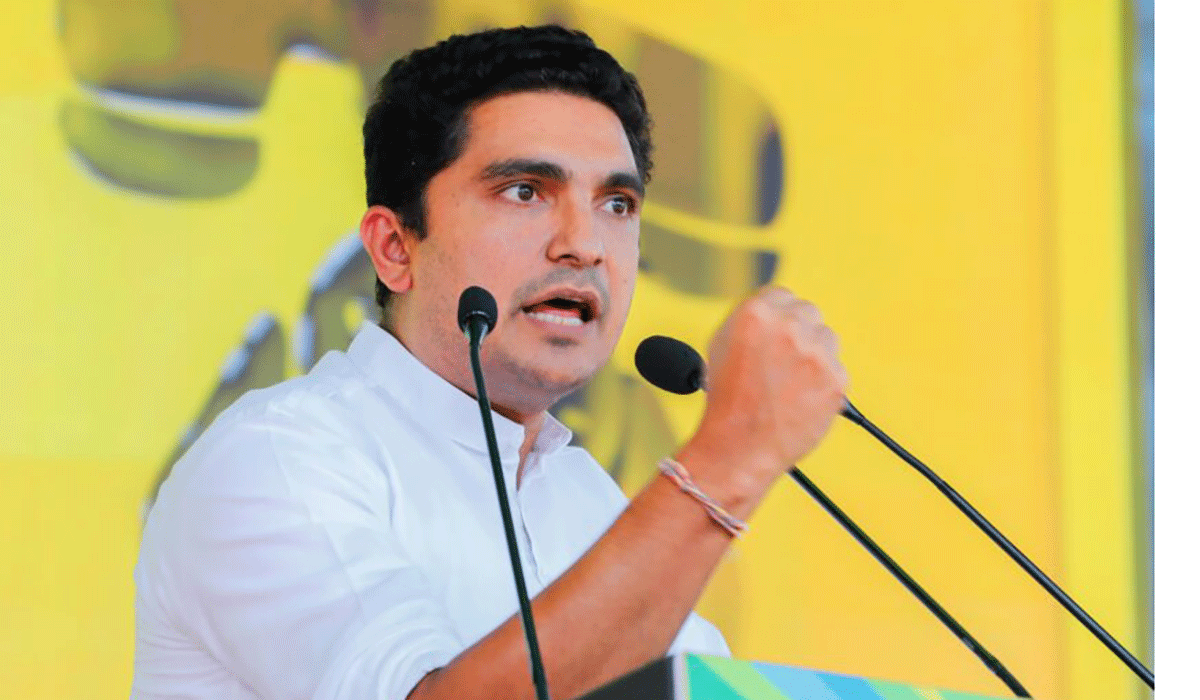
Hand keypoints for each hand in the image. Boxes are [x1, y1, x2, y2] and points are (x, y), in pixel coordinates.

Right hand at [682, 286, 847, 498]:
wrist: (740, 447)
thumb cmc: (728, 401)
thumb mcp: (721, 346)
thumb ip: (749, 320)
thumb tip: (774, 310)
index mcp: (756, 313)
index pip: (781, 294)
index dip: (777, 316)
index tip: (776, 332)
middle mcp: (789, 327)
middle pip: (808, 311)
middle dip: (798, 331)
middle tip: (784, 359)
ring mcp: (816, 353)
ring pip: (827, 338)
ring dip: (814, 354)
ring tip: (790, 382)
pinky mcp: (836, 380)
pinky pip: (837, 369)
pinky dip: (823, 382)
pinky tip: (801, 398)